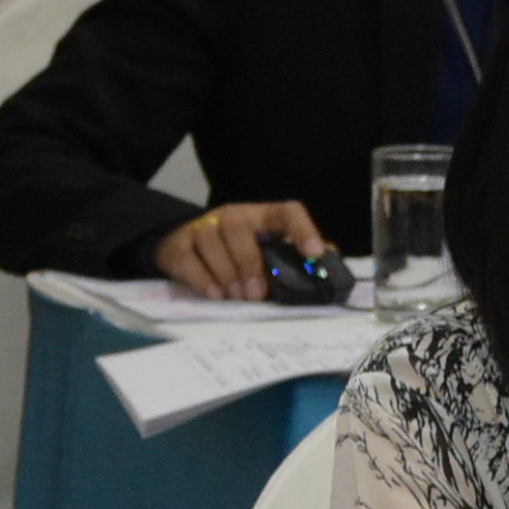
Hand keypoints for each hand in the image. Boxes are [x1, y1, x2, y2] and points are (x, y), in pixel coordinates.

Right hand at [153, 201, 330, 300]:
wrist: (187, 246)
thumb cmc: (238, 252)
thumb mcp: (267, 251)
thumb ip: (293, 256)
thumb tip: (328, 259)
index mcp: (263, 217)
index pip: (287, 211)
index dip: (303, 229)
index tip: (314, 253)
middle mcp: (235, 216)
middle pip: (238, 227)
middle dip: (248, 262)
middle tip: (256, 293)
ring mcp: (204, 226)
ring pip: (211, 238)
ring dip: (225, 271)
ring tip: (236, 297)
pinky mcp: (180, 244)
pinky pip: (188, 257)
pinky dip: (201, 278)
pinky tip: (214, 294)